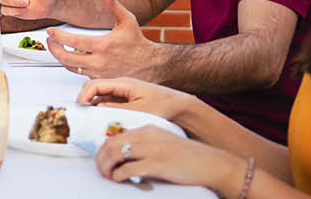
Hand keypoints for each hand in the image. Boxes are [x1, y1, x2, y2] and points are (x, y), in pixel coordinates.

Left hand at [47, 0, 158, 79]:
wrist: (149, 64)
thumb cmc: (137, 43)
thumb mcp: (128, 21)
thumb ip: (115, 7)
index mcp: (103, 45)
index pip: (73, 42)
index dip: (58, 36)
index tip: (51, 31)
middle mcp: (99, 61)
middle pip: (66, 58)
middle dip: (53, 49)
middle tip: (49, 40)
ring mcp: (98, 73)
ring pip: (71, 67)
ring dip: (60, 57)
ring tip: (56, 47)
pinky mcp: (99, 79)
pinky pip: (79, 73)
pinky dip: (71, 65)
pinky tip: (69, 57)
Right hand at [77, 77, 192, 122]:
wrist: (179, 106)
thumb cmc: (164, 104)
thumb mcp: (141, 110)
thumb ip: (118, 109)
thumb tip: (98, 109)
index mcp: (123, 83)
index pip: (95, 84)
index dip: (83, 96)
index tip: (79, 108)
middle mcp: (120, 86)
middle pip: (93, 89)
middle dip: (84, 100)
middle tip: (80, 115)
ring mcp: (121, 93)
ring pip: (99, 97)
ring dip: (92, 107)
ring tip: (89, 119)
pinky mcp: (123, 100)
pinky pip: (106, 104)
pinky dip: (100, 111)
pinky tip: (101, 120)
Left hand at [95, 125, 243, 193]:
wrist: (209, 162)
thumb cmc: (186, 157)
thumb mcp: (162, 142)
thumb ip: (144, 144)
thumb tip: (123, 155)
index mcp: (147, 129)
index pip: (116, 135)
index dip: (103, 148)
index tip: (101, 159)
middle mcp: (146, 136)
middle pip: (111, 144)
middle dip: (101, 159)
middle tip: (101, 171)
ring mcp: (151, 149)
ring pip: (115, 154)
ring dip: (107, 167)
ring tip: (108, 176)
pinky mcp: (156, 164)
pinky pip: (128, 169)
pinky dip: (119, 176)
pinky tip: (120, 180)